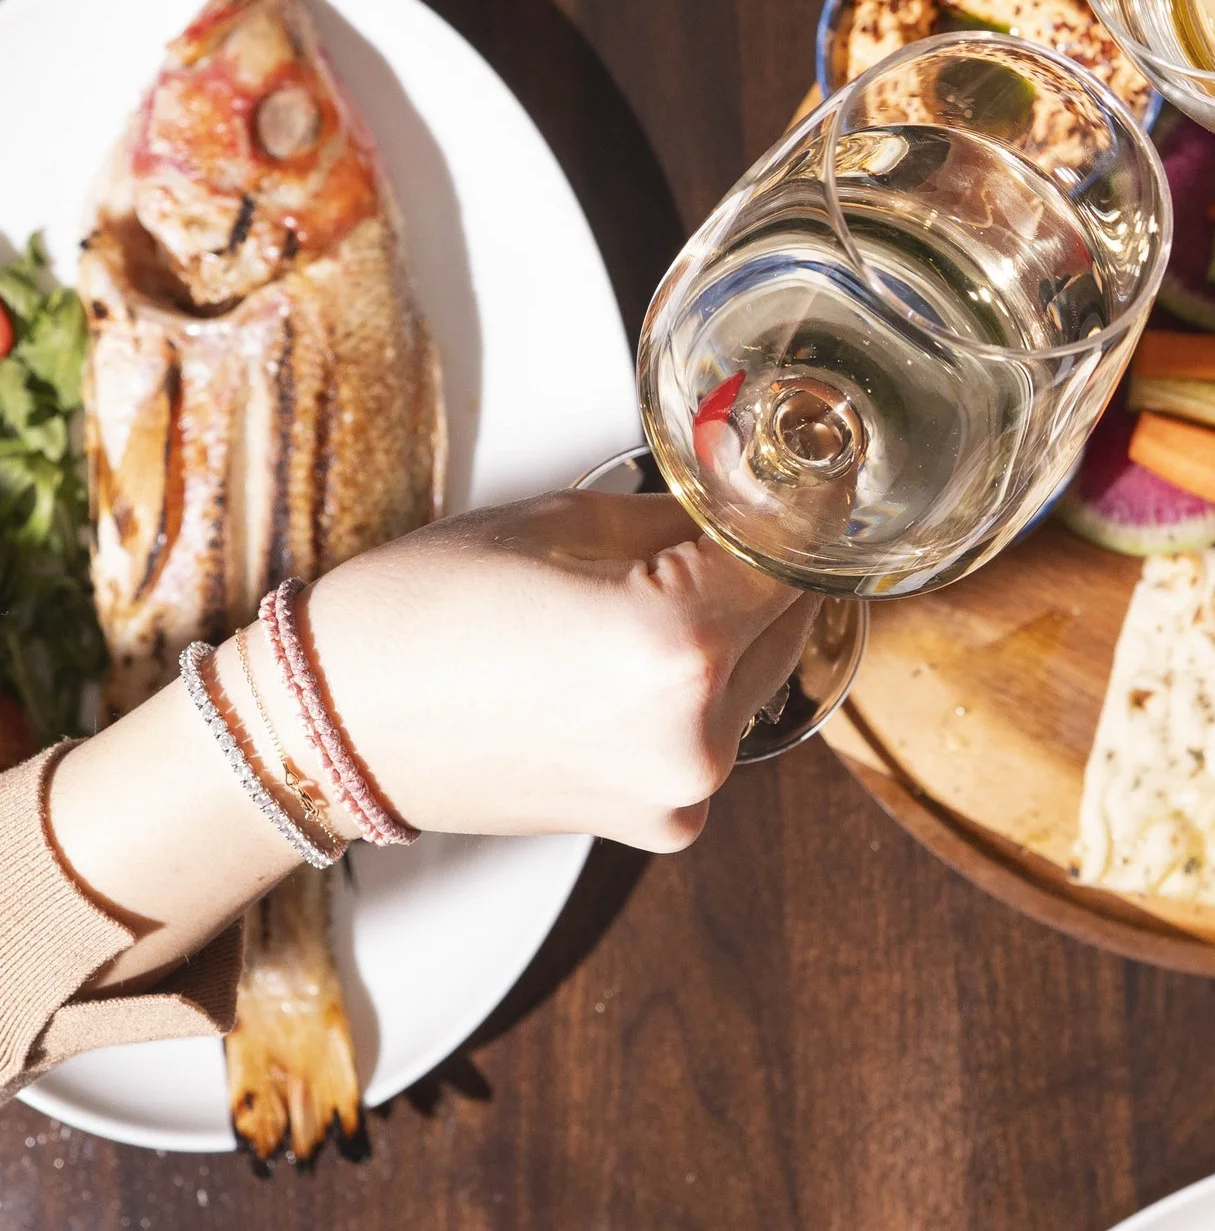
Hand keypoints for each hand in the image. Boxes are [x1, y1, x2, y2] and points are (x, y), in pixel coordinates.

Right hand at [47, 490, 808, 989]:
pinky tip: (624, 662)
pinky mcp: (664, 824)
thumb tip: (761, 490)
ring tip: (644, 596)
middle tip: (706, 527)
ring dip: (734, 628)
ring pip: (763, 674)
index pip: (794, 552)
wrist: (332, 730)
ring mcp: (683, 792)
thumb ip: (690, 511)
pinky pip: (719, 729)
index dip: (794, 506)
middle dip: (759, 567)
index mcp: (677, 645)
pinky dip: (700, 689)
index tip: (796, 476)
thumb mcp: (570, 518)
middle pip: (789, 616)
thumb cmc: (423, 613)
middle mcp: (697, 734)